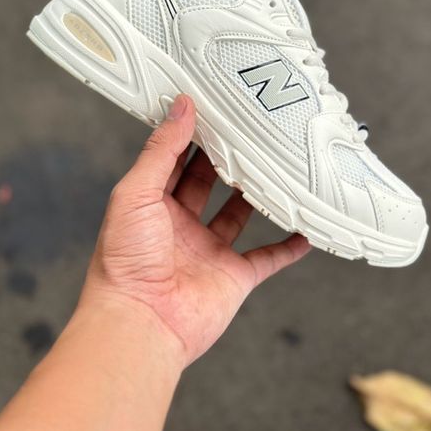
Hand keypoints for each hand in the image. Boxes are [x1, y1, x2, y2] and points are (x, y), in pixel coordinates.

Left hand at [79, 93, 310, 366]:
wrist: (140, 324)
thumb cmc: (125, 261)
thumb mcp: (136, 193)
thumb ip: (161, 151)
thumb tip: (181, 107)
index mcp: (153, 205)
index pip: (175, 160)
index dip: (191, 135)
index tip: (212, 107)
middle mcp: (181, 226)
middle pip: (208, 183)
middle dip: (224, 158)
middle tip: (247, 128)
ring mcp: (209, 251)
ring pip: (238, 214)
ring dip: (254, 194)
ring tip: (275, 165)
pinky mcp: (234, 277)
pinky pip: (267, 258)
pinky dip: (288, 246)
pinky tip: (304, 229)